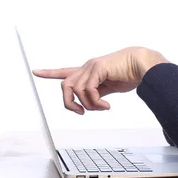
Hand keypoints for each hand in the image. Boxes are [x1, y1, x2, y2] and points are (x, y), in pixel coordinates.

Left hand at [32, 47, 167, 114]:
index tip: (36, 71)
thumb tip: (90, 104)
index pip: (65, 71)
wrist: (142, 64)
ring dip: (88, 105)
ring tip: (102, 107)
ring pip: (76, 90)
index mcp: (89, 71)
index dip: (50, 72)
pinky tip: (106, 105)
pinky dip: (95, 102)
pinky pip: (88, 90)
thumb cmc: (130, 73)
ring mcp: (91, 67)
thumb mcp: (110, 87)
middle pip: (65, 85)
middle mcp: (87, 67)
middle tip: (81, 113)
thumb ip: (98, 93)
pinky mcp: (97, 69)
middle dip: (69, 102)